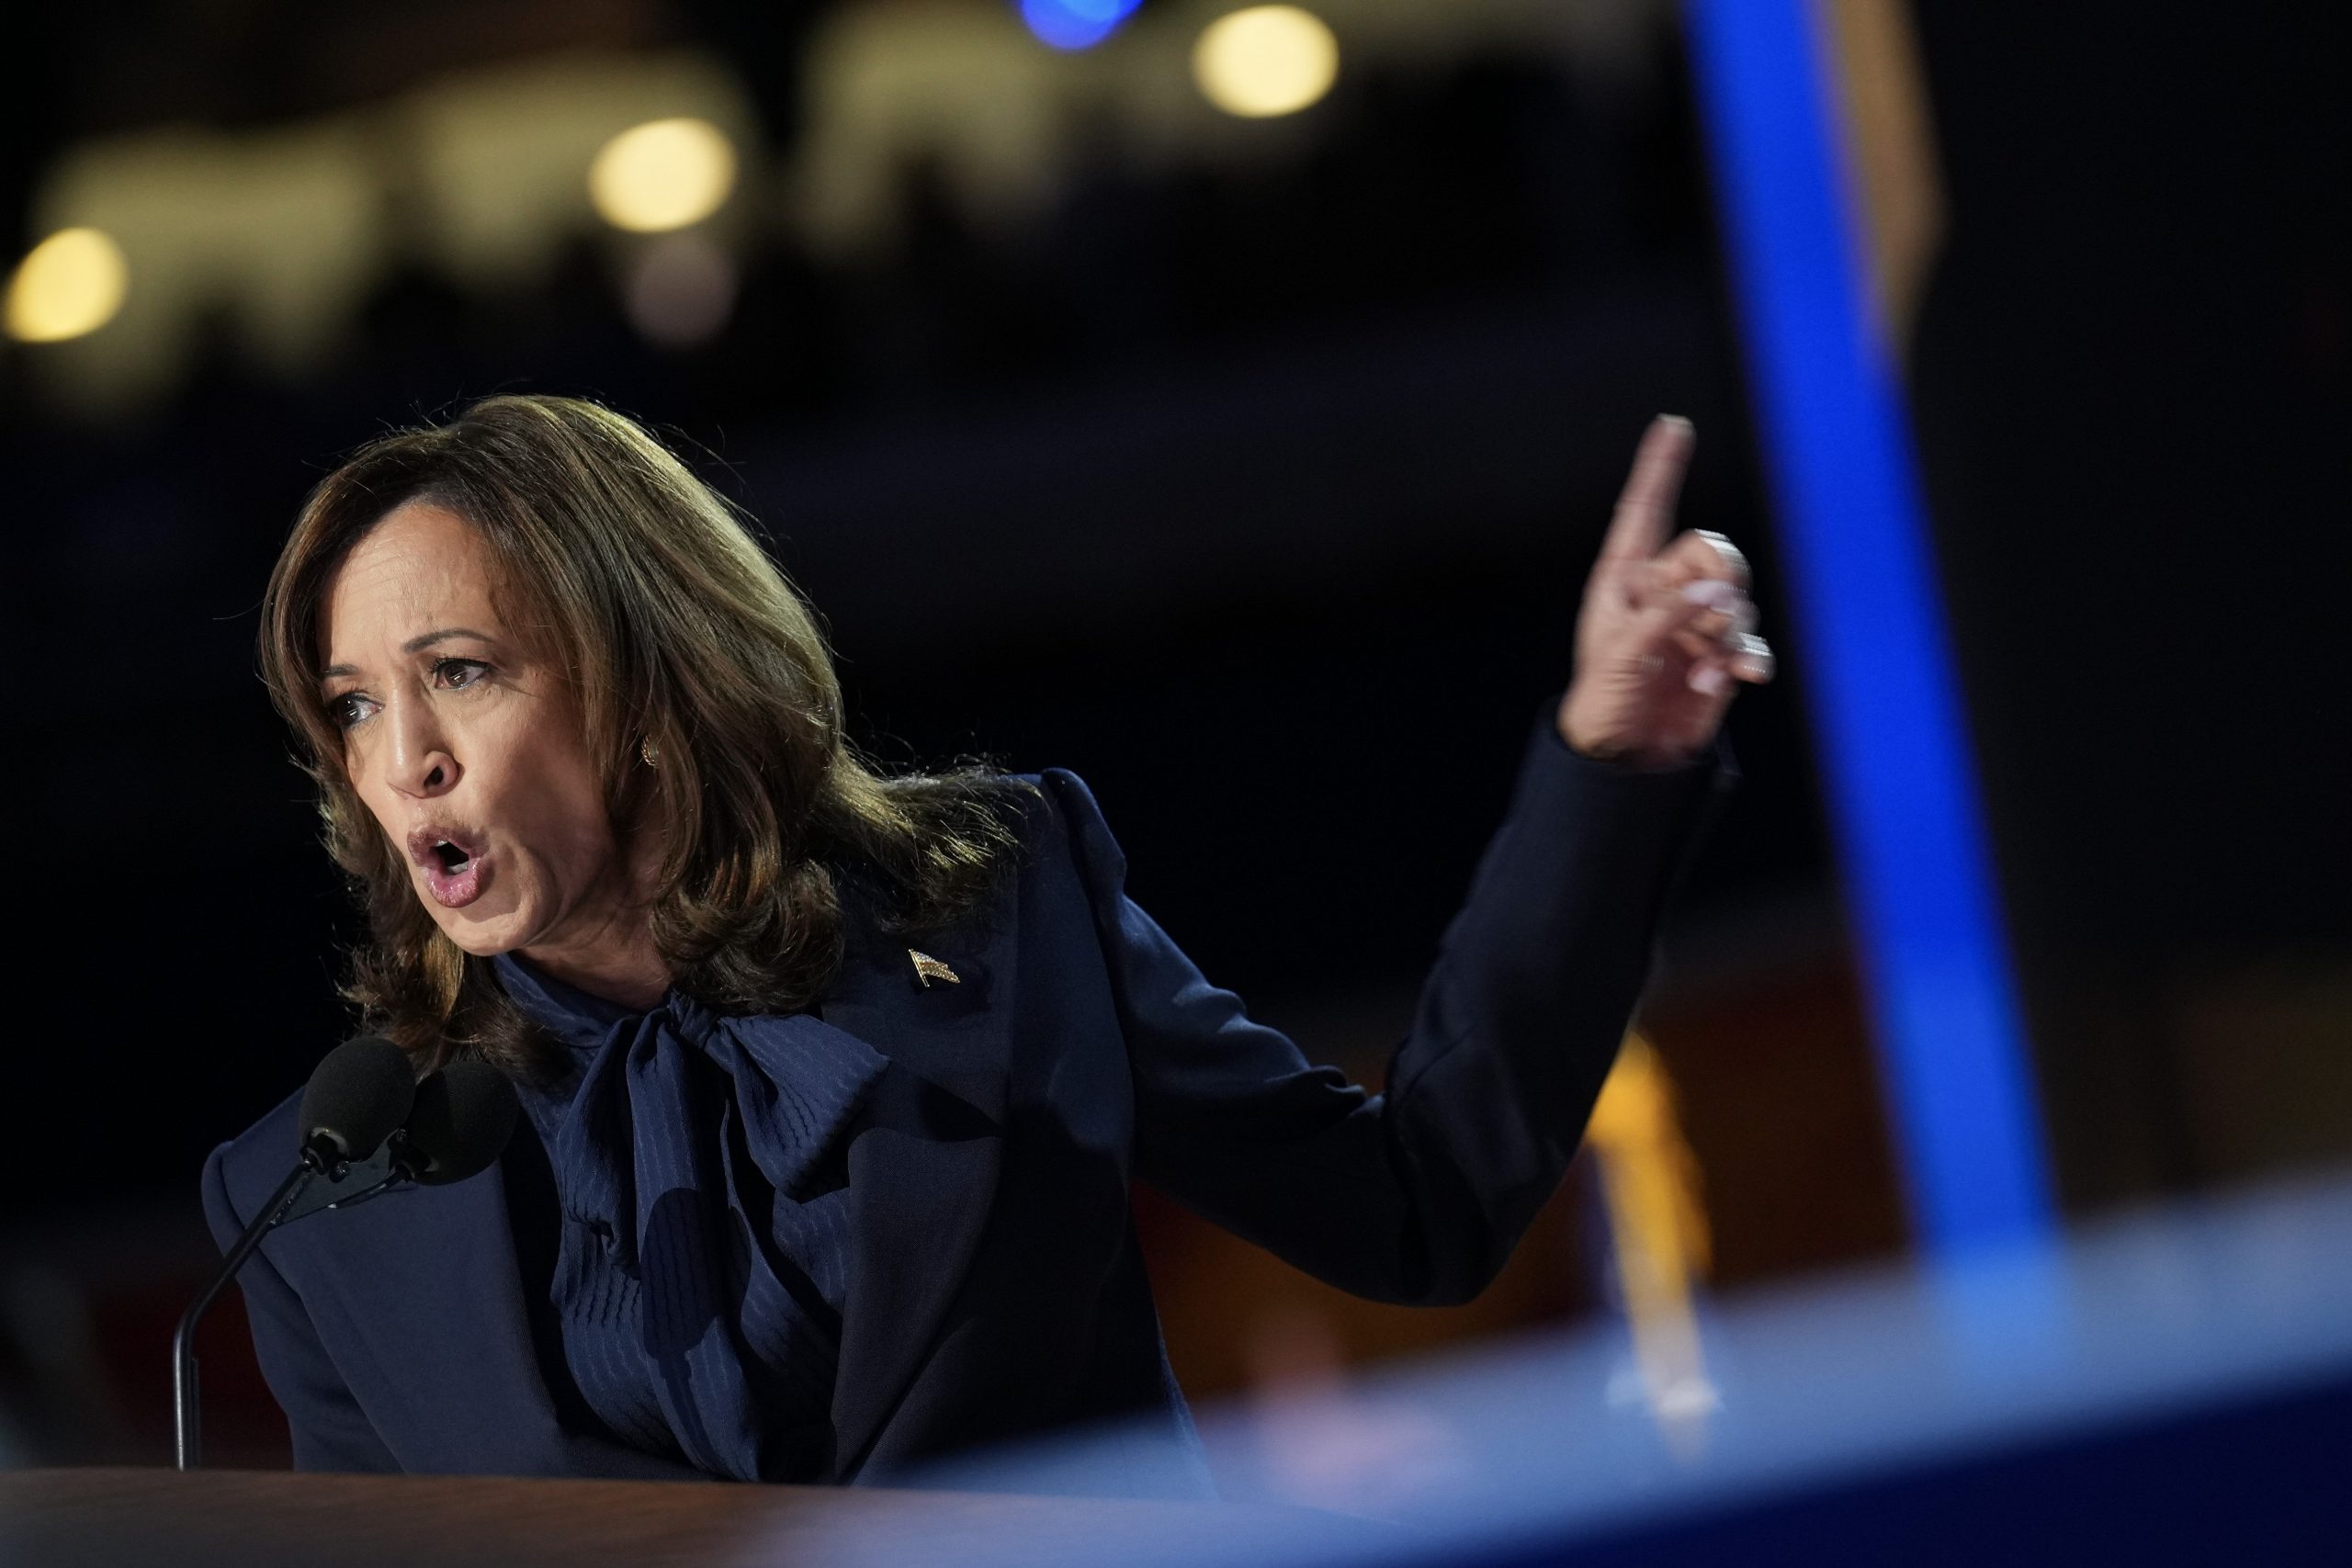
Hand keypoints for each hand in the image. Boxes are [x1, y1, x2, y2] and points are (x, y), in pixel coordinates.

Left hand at [1556, 416, 1773, 766]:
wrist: (1624, 758)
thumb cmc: (1603, 701)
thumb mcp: (1622, 654)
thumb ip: (1668, 617)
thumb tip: (1720, 595)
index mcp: (1625, 580)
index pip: (1644, 512)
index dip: (1659, 469)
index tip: (1673, 426)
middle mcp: (1663, 593)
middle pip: (1712, 551)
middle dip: (1721, 576)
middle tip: (1712, 611)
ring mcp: (1695, 624)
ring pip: (1737, 596)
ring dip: (1728, 630)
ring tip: (1701, 665)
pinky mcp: (1721, 657)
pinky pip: (1751, 640)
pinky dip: (1749, 655)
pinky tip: (1740, 676)